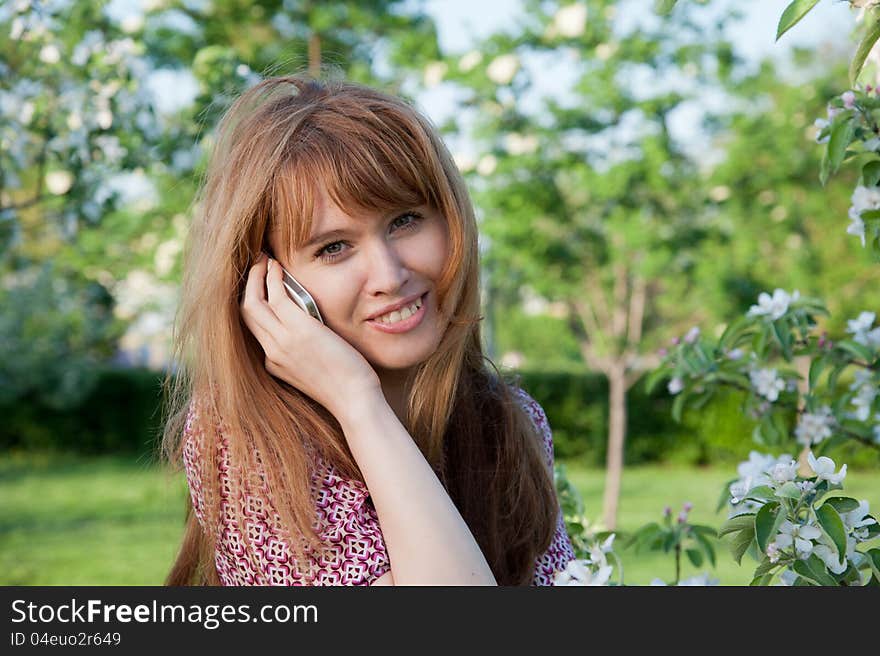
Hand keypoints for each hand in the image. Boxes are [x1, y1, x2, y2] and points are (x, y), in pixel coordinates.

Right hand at [239, 252, 381, 418]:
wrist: (354, 400)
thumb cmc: (345, 385)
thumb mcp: (315, 368)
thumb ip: (304, 351)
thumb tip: (310, 327)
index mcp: (274, 362)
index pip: (253, 328)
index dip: (253, 301)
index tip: (259, 284)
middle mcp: (272, 352)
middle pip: (245, 312)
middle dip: (247, 284)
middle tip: (256, 264)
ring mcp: (282, 342)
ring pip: (253, 302)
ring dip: (256, 276)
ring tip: (264, 258)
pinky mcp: (299, 330)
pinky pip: (276, 296)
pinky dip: (272, 278)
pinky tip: (278, 266)